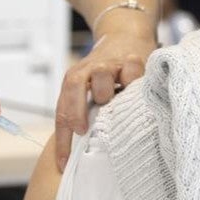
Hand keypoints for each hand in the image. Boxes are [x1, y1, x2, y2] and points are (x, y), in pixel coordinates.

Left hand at [54, 30, 154, 170]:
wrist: (126, 35)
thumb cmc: (108, 73)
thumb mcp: (92, 90)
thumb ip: (86, 113)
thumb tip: (80, 152)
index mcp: (74, 81)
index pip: (62, 111)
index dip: (62, 140)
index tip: (63, 164)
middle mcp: (89, 70)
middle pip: (73, 85)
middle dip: (75, 109)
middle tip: (82, 129)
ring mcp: (110, 63)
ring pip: (101, 75)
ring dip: (105, 91)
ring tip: (113, 102)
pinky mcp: (132, 58)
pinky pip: (131, 69)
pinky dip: (133, 80)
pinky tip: (137, 90)